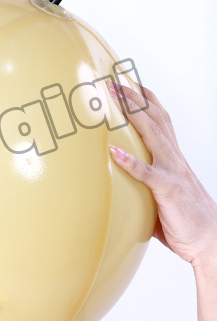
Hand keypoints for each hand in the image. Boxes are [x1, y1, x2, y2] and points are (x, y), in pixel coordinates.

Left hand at [107, 80, 216, 267]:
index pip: (160, 121)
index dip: (145, 100)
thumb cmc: (185, 220)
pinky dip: (131, 162)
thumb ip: (143, 184)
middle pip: (154, 119)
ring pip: (153, 136)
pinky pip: (148, 174)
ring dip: (132, 114)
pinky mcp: (168, 190)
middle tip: (113, 81)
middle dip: (134, 98)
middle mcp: (174, 159)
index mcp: (173, 158)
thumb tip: (120, 183)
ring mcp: (172, 172)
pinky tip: (114, 152)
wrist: (210, 239)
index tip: (129, 83)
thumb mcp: (161, 195)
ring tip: (113, 98)